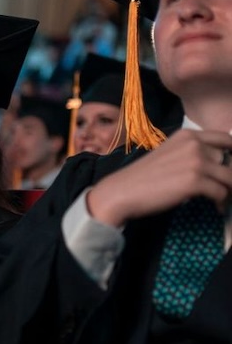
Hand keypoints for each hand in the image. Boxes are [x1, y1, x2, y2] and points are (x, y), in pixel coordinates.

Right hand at [87, 129, 231, 226]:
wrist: (123, 191)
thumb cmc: (143, 177)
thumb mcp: (169, 154)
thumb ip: (191, 153)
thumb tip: (218, 165)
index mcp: (187, 135)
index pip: (225, 138)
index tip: (229, 167)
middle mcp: (194, 144)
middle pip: (229, 160)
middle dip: (227, 176)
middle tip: (220, 188)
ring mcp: (196, 162)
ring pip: (229, 178)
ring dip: (227, 191)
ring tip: (219, 201)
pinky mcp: (195, 181)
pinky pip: (222, 193)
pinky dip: (220, 203)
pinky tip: (215, 208)